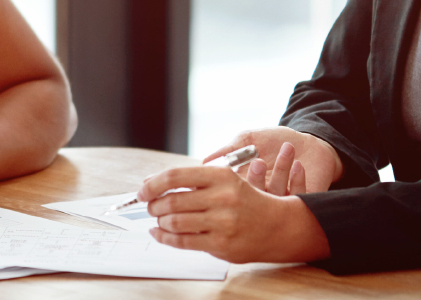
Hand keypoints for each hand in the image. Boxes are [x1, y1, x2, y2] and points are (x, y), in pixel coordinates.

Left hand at [139, 166, 330, 263]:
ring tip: (159, 220)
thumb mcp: (223, 181)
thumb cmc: (244, 201)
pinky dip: (165, 238)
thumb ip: (190, 182)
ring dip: (160, 221)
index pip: (176, 176)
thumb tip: (150, 183)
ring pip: (175, 221)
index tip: (143, 190)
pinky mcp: (221, 244)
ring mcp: (223, 222)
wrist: (277, 226)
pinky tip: (159, 233)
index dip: (153, 183)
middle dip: (154, 205)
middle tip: (150, 207)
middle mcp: (222, 197)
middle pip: (172, 200)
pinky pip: (183, 241)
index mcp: (221, 175)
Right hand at [205, 127, 342, 192]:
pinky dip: (297, 180)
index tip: (232, 169)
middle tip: (260, 161)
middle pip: (253, 201)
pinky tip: (298, 164)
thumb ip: (229, 149)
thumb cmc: (275, 140)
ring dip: (281, 172)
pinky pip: (298, 199)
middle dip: (256, 180)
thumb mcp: (249, 139)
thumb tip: (204, 162)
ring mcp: (282, 201)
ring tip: (287, 148)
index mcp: (246, 185)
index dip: (230, 185)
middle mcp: (262, 197)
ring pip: (276, 197)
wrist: (309, 142)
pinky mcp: (303, 202)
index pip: (232, 193)